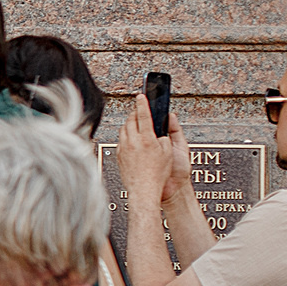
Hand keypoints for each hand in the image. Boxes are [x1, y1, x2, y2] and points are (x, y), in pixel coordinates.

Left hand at [118, 94, 186, 211]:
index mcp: (147, 139)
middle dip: (135, 113)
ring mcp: (123, 148)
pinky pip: (121, 140)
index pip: (144, 116)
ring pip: (124, 129)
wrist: (143, 190)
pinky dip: (126, 136)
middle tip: (140, 110)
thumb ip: (163, 137)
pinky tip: (131, 138)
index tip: (141, 95)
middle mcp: (133, 142)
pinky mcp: (118, 155)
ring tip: (136, 123)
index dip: (143, 104)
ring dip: (130, 124)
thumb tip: (157, 130)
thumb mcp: (168, 152)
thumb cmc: (158, 174)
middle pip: (131, 120)